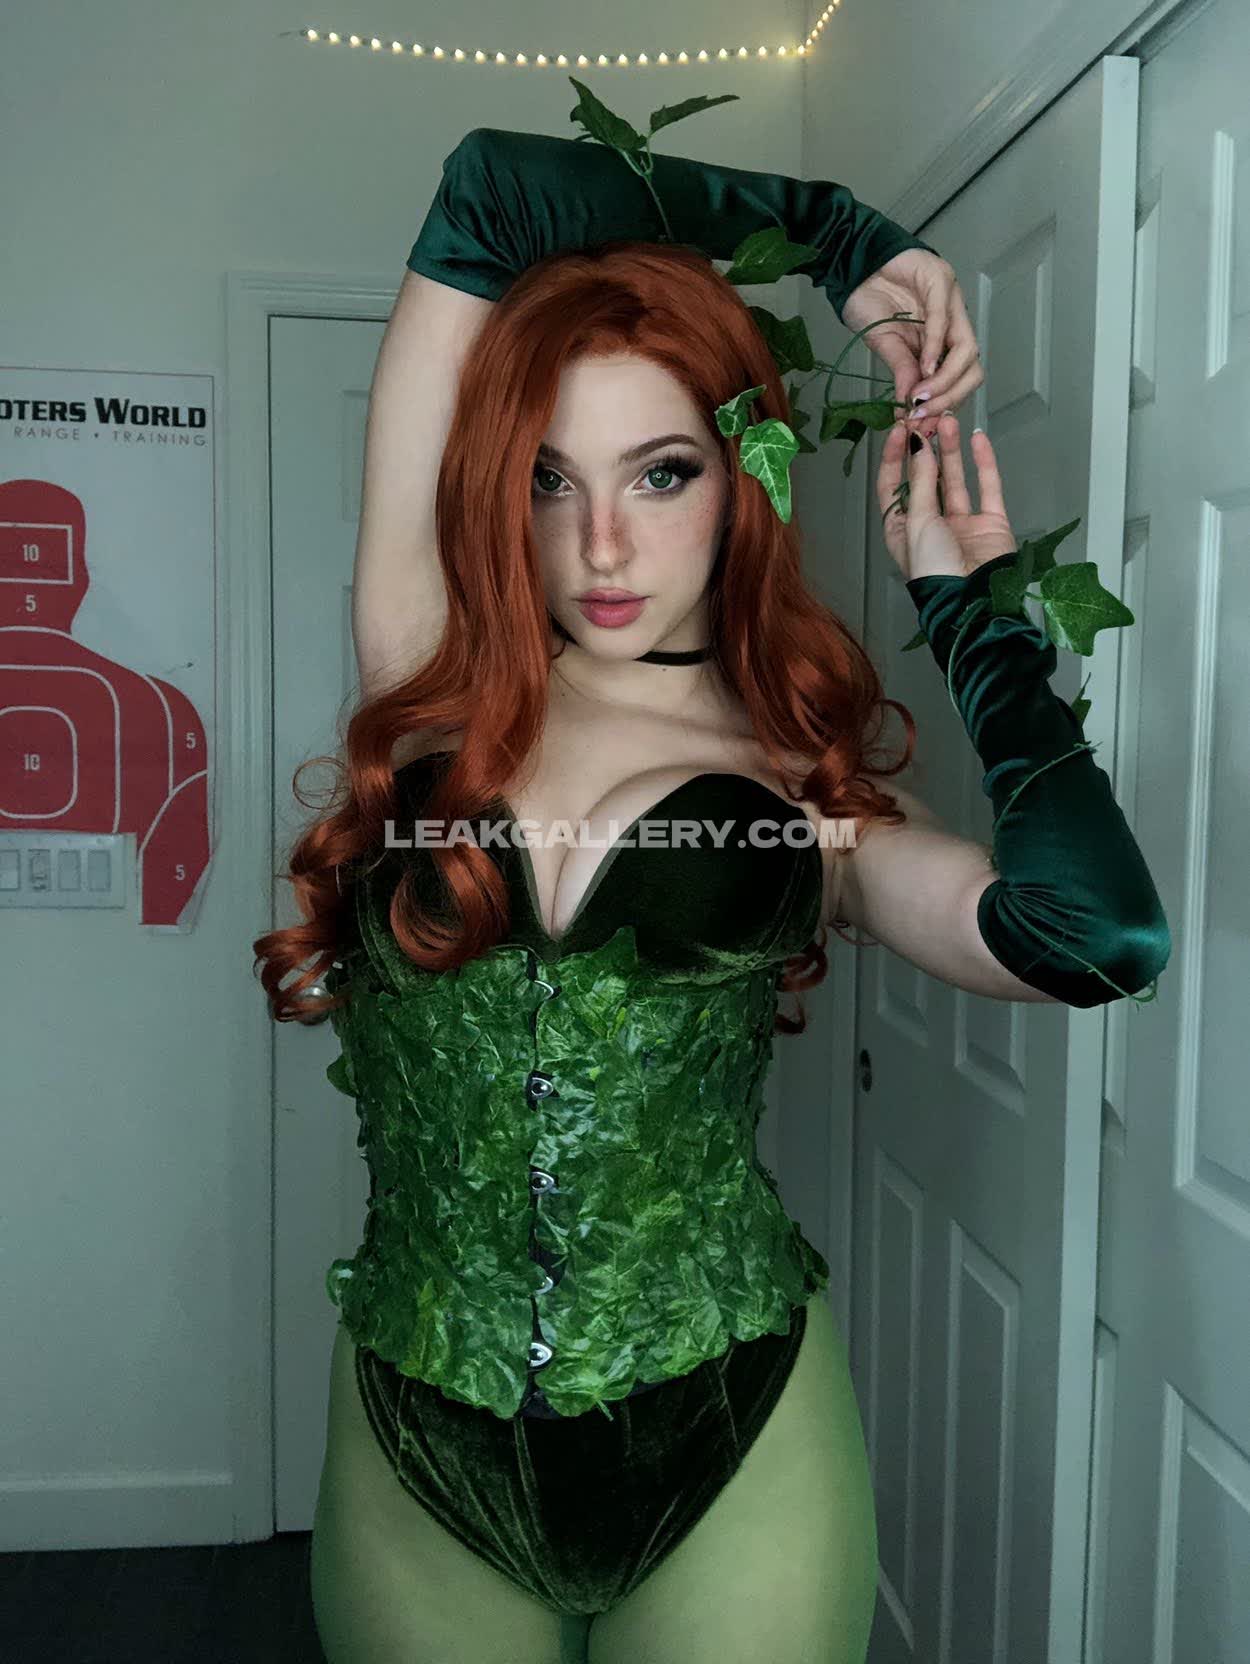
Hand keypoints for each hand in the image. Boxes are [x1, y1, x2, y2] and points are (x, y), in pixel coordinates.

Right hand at [841, 249, 983, 440]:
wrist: (851, 268)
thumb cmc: (869, 302)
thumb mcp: (886, 347)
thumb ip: (904, 374)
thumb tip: (913, 409)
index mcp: (943, 340)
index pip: (960, 378)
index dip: (946, 405)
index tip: (924, 428)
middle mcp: (954, 322)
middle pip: (972, 368)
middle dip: (951, 397)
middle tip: (925, 416)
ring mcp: (952, 300)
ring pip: (966, 349)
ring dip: (945, 380)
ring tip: (922, 397)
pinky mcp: (940, 280)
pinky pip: (944, 321)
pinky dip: (935, 349)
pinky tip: (923, 368)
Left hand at [876, 410, 1016, 581]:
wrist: (974, 597)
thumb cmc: (935, 567)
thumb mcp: (918, 521)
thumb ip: (920, 482)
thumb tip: (917, 446)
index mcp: (902, 529)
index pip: (893, 486)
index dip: (895, 457)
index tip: (901, 429)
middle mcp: (930, 524)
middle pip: (925, 479)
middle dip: (925, 449)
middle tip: (927, 419)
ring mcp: (962, 523)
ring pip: (955, 479)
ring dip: (951, 451)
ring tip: (949, 422)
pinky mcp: (991, 522)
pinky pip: (987, 487)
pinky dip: (983, 463)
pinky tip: (977, 439)